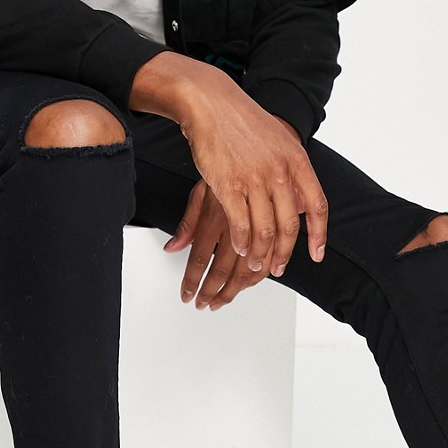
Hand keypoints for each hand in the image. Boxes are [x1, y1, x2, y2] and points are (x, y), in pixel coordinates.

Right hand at [130, 53, 326, 277]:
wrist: (212, 104)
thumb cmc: (243, 123)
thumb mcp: (280, 143)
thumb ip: (293, 172)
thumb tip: (303, 203)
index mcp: (296, 160)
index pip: (317, 205)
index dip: (319, 234)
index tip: (317, 253)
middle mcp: (279, 172)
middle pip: (289, 225)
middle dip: (285, 253)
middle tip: (278, 267)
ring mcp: (254, 179)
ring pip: (264, 230)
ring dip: (260, 254)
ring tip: (255, 264)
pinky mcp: (228, 185)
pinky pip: (240, 224)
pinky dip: (241, 242)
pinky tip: (239, 248)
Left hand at [164, 179, 271, 309]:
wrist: (258, 144)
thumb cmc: (227, 167)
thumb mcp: (200, 192)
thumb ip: (188, 223)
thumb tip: (172, 247)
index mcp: (214, 217)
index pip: (199, 259)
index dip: (192, 281)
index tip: (187, 295)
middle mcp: (235, 225)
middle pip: (221, 270)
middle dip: (211, 292)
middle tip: (203, 304)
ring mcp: (257, 227)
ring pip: (245, 270)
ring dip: (233, 290)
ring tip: (221, 301)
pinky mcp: (275, 226)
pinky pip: (267, 259)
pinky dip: (258, 276)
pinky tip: (248, 284)